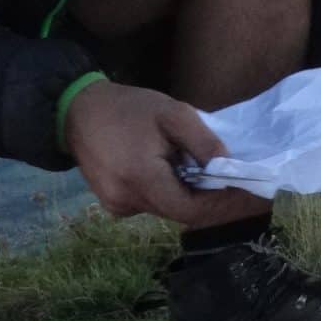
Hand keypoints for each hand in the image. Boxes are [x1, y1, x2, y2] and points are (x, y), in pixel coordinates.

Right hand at [65, 80, 247, 223]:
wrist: (77, 110)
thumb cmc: (129, 108)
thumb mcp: (173, 114)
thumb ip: (203, 142)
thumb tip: (228, 168)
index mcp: (141, 179)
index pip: (191, 210)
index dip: (219, 204)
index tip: (242, 191)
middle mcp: (126, 201)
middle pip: (180, 211)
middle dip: (205, 197)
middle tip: (226, 177)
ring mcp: (116, 205)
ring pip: (165, 208)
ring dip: (184, 193)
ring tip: (188, 164)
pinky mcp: (111, 204)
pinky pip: (149, 204)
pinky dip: (164, 191)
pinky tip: (164, 168)